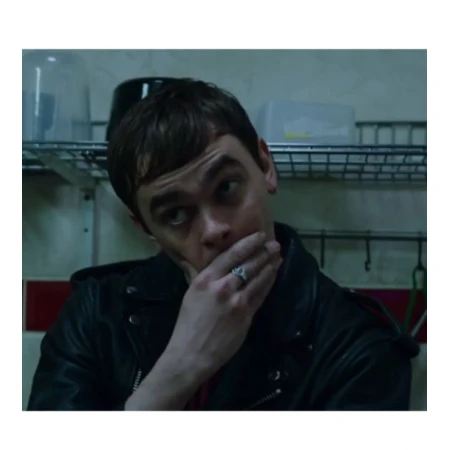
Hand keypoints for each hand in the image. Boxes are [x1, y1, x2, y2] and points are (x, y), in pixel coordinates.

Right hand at [165, 231, 281, 380]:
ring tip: (278, 256)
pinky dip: (269, 282)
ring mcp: (236, 302)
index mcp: (206, 279)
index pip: (231, 255)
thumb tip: (209, 262)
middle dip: (263, 252)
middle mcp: (222, 287)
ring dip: (270, 265)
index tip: (259, 235)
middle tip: (275, 243)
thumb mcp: (190, 294)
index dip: (248, 243)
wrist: (191, 353)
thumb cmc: (187, 324)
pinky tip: (274, 274)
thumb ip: (202, 276)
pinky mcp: (247, 316)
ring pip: (257, 278)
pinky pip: (261, 295)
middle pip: (248, 264)